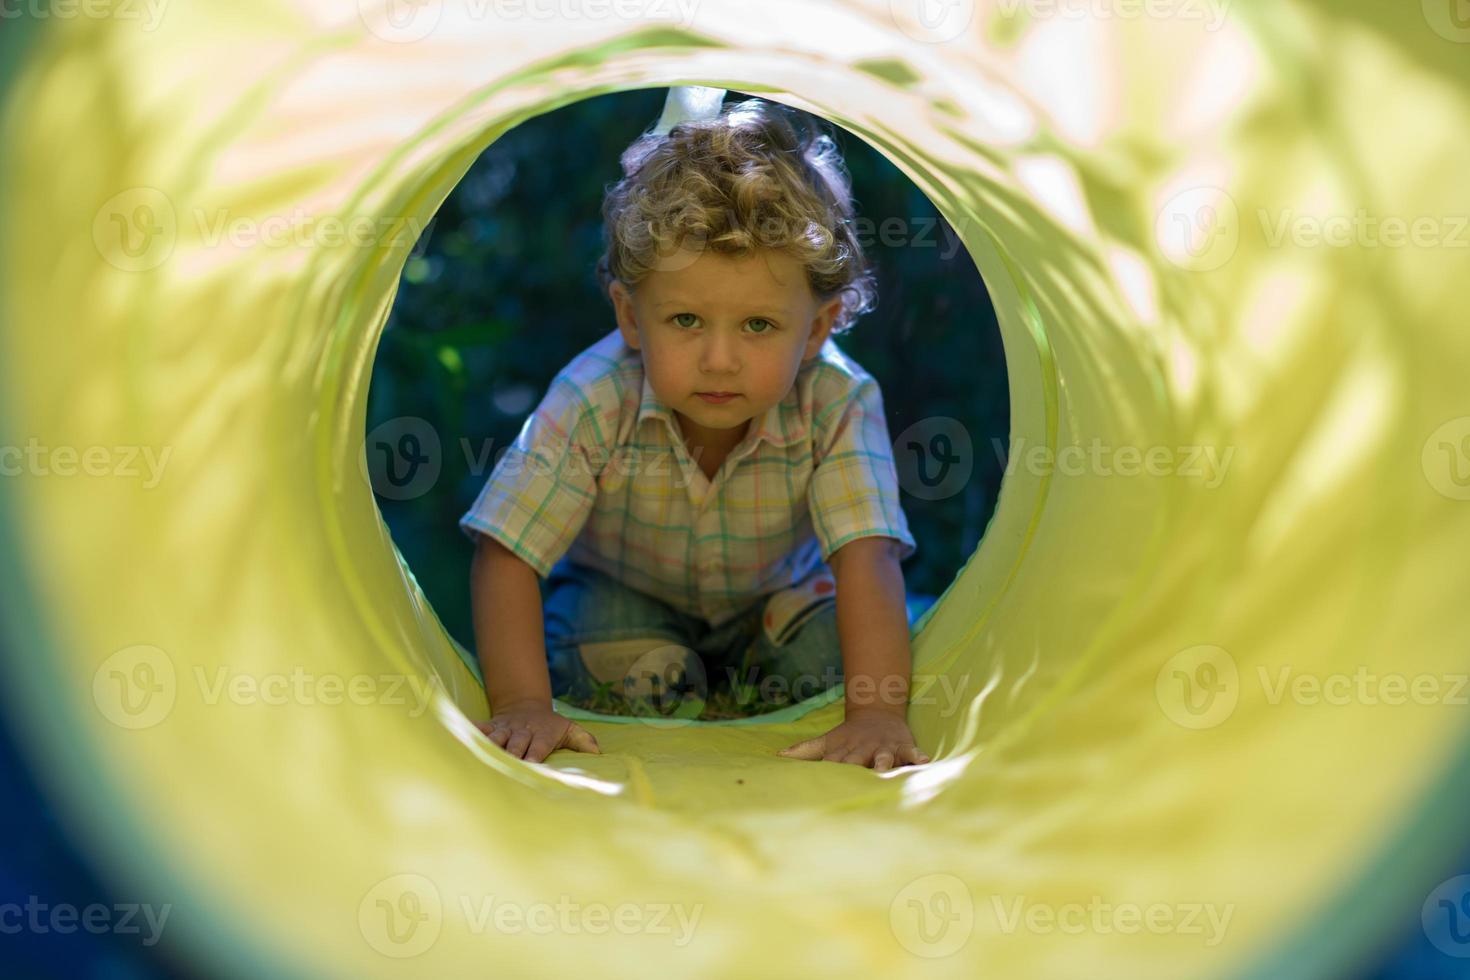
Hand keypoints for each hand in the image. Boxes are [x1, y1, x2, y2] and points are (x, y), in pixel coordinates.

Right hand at [476, 700, 600, 762]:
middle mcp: (523, 731)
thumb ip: (583, 741)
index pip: (539, 746)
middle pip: (517, 743)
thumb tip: (598, 753)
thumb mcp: (570, 730)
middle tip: (508, 763)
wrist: (526, 706)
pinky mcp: (491, 726)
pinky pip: (480, 728)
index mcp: (542, 735)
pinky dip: (471, 731)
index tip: (531, 763)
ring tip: (484, 754)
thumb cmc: (551, 726)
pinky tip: (461, 735)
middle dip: (512, 753)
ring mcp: (506, 728)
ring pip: (497, 736)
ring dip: (492, 744)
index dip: (535, 753)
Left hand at [776, 708, 929, 771]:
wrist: (876, 713)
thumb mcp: (826, 742)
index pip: (834, 765)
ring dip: (884, 762)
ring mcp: (883, 748)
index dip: (829, 774)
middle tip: (853, 781)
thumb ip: (804, 751)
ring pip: (883, 757)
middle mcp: (863, 750)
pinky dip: (917, 756)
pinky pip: (911, 752)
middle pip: (857, 761)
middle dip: (855, 769)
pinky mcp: (902, 746)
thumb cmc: (848, 737)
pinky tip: (923, 761)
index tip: (821, 786)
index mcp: (844, 752)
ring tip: (884, 769)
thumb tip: (777, 757)